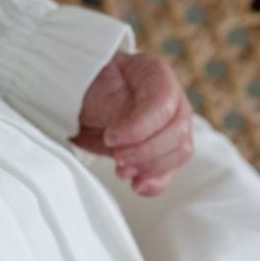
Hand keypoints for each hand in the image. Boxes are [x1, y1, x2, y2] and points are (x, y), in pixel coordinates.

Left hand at [71, 49, 193, 194]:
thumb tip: (126, 134)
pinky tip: (137, 186)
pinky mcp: (164, 151)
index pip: (163, 102)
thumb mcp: (93, 90)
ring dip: (151, 167)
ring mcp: (172, 126)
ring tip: (121, 171)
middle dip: (146, 150)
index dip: (140, 126)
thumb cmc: (86, 88)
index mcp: (155, 74)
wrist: (79, 104)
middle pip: (178, 131)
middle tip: (117, 157)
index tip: (111, 138)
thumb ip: (114, 107)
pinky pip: (171, 170)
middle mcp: (172, 100)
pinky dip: (155, 182)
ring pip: (180, 152)